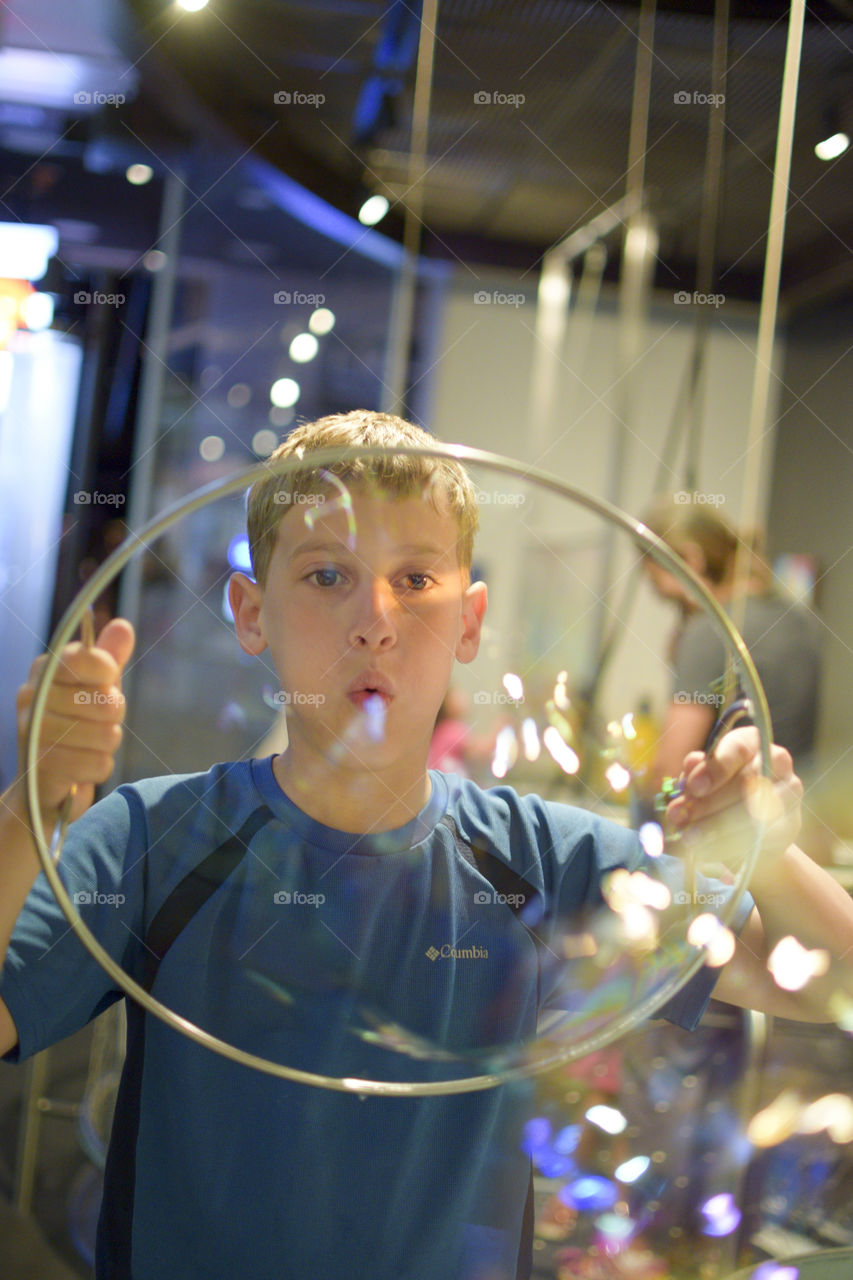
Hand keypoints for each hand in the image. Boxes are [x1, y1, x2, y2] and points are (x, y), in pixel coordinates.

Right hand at [15, 618, 134, 825]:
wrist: (42, 779)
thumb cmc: (75, 722)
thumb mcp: (94, 686)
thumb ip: (109, 658)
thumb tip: (122, 625)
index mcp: (45, 669)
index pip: (86, 659)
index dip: (107, 670)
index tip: (108, 677)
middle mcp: (32, 696)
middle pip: (107, 701)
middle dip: (114, 717)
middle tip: (98, 721)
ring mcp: (34, 732)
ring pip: (106, 735)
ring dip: (107, 743)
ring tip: (90, 744)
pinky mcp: (42, 767)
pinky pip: (99, 764)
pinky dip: (99, 767)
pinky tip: (83, 765)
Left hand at [665, 727, 801, 872]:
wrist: (746, 834)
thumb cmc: (717, 797)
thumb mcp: (700, 782)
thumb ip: (695, 774)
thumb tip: (692, 764)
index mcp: (750, 742)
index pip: (738, 747)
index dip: (715, 768)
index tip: (693, 788)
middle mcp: (776, 761)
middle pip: (745, 781)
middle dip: (709, 803)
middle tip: (681, 819)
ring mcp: (789, 792)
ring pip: (754, 811)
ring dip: (717, 827)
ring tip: (689, 838)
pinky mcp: (791, 824)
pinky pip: (761, 836)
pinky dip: (730, 845)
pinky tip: (708, 850)